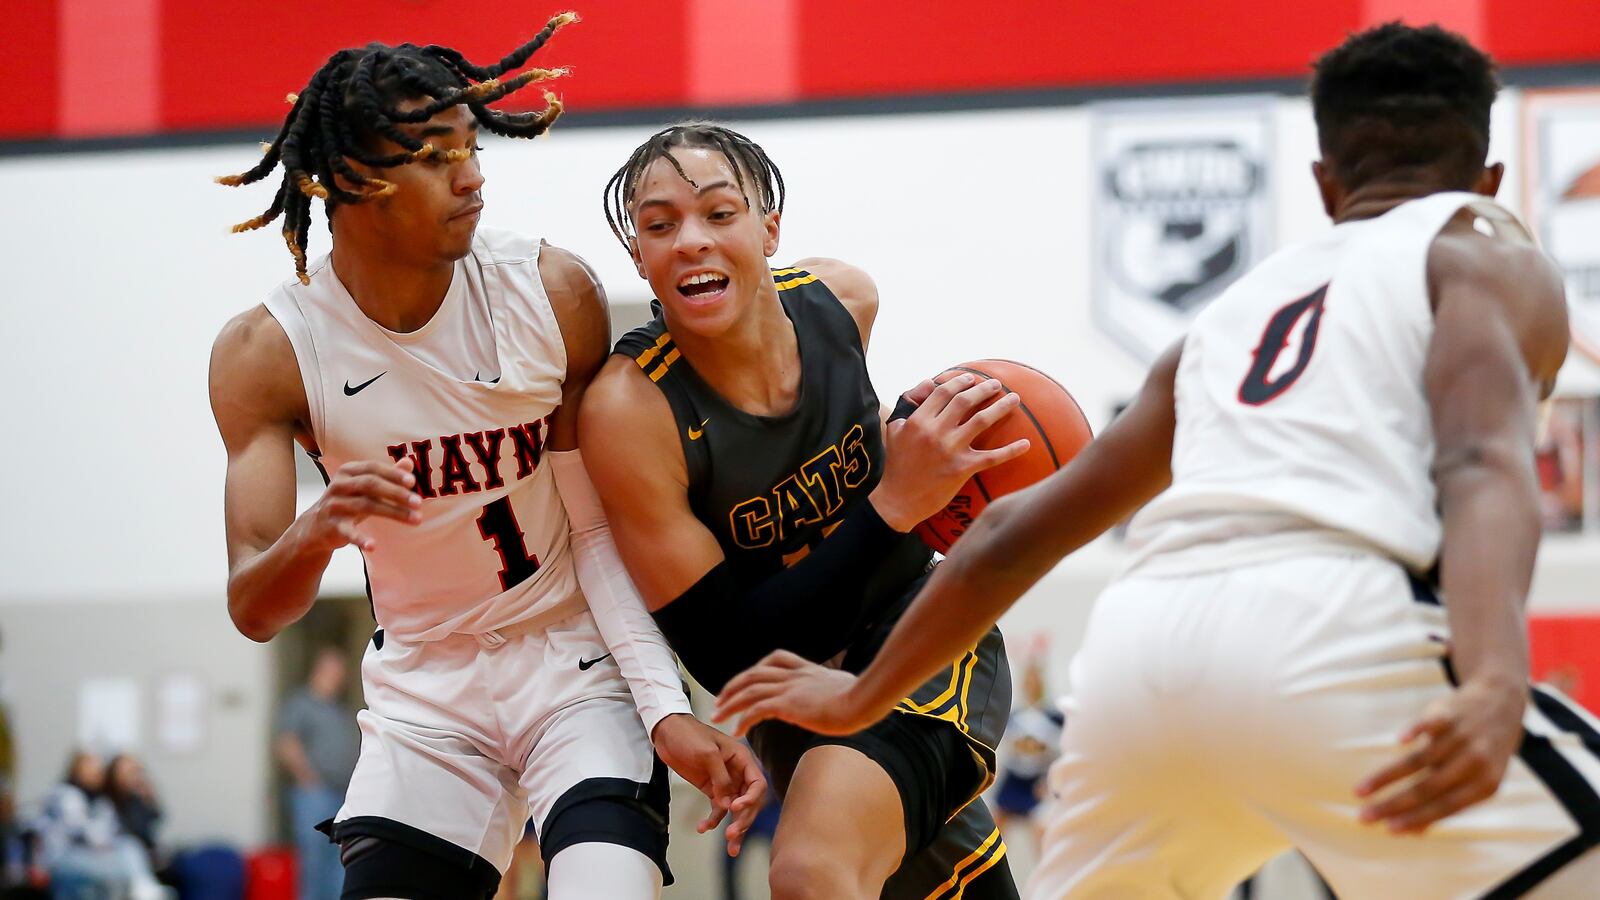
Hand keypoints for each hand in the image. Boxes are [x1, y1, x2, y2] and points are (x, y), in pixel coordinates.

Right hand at [297, 458, 420, 552]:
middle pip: (370, 485)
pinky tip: (374, 546)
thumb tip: (409, 463)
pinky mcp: (331, 526)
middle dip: (396, 493)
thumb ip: (387, 476)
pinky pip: (347, 532)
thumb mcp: (365, 487)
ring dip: (393, 513)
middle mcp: (339, 485)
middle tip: (418, 502)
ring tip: (416, 520)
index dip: (393, 474)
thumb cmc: (347, 502)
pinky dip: (360, 539)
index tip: (412, 482)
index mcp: (348, 472)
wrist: (315, 527)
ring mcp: (334, 506)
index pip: (373, 468)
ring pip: (365, 506)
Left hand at [651, 714, 766, 856]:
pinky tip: (703, 828)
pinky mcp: (711, 789)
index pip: (757, 784)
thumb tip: (728, 805)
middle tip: (732, 835)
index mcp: (742, 759)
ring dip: (733, 827)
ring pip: (735, 810)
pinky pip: (717, 809)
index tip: (736, 808)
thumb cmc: (689, 735)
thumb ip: (720, 778)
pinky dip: (713, 821)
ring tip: (730, 847)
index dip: (751, 799)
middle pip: (749, 802)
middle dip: (743, 820)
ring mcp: (724, 782)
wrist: (667, 731)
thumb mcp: (706, 753)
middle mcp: (737, 773)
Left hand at [713, 650, 891, 737]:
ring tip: (717, 715)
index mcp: (808, 670)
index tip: (748, 680)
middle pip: (754, 673)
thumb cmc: (862, 697)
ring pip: (749, 689)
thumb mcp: (843, 685)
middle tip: (720, 700)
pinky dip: (743, 719)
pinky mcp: (789, 704)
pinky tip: (737, 731)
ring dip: (730, 703)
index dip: (758, 668)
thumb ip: (831, 688)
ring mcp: (790, 688)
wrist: (863, 700)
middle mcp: (795, 675)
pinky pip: (757, 709)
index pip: (776, 659)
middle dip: (734, 686)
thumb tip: (836, 696)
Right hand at [871, 373, 1029, 530]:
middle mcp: (935, 432)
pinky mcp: (962, 469)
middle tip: (996, 384)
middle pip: (964, 401)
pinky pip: (991, 456)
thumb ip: (909, 404)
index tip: (971, 379)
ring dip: (1001, 407)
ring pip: (981, 421)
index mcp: (918, 421)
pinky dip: (1011, 450)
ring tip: (1014, 399)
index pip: (942, 392)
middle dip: (984, 389)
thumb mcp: (894, 429)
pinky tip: (1026, 444)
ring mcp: (950, 450)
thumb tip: (930, 384)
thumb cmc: (896, 464)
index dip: (959, 381)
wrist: (898, 500)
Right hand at [1354, 675, 1525, 832]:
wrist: (1502, 702)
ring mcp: (1462, 736)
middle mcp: (1475, 762)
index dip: (1416, 818)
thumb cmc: (1483, 750)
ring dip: (1385, 777)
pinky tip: (1399, 741)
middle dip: (1393, 804)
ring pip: (1418, 760)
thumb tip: (1414, 832)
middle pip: (1427, 787)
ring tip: (1360, 790)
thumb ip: (1449, 802)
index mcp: (1485, 784)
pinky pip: (1430, 724)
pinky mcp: (1449, 713)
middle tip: (1364, 816)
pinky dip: (1416, 730)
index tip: (1388, 829)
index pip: (1445, 806)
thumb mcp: (1478, 779)